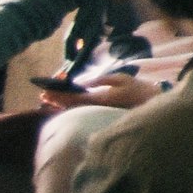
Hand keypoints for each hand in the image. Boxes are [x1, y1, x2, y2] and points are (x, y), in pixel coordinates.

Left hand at [38, 72, 165, 111]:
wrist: (150, 104)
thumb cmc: (137, 89)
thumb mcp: (121, 78)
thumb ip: (101, 80)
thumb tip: (83, 83)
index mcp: (101, 99)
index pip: (74, 98)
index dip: (59, 94)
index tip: (47, 90)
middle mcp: (97, 108)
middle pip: (70, 106)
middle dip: (55, 100)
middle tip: (42, 95)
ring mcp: (98, 112)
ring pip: (74, 110)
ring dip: (60, 105)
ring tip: (47, 101)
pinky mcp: (99, 113)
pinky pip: (81, 111)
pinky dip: (69, 108)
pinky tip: (62, 105)